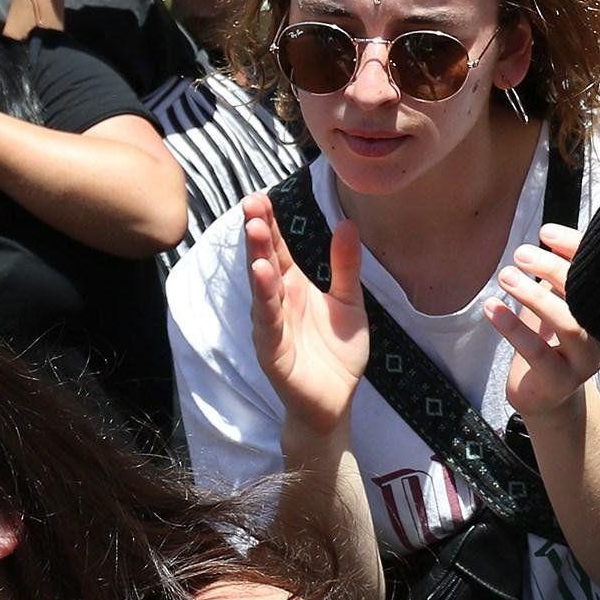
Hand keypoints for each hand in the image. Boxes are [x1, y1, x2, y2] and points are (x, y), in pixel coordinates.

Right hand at [241, 192, 368, 448]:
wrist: (336, 402)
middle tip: (251, 203)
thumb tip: (347, 222)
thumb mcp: (349, 303)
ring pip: (262, 289)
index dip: (269, 224)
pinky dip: (264, 300)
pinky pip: (268, 323)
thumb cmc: (337, 353)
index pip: (278, 250)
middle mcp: (278, 303)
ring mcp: (272, 327)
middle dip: (257, 233)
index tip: (260, 196)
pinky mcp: (274, 353)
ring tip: (254, 232)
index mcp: (294, 288)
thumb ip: (345, 266)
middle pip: (266, 262)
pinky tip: (263, 277)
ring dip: (257, 260)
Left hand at [488, 223, 599, 419]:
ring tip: (506, 275)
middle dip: (553, 268)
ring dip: (534, 296)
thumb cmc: (549, 338)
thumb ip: (559, 275)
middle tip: (520, 253)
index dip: (575, 248)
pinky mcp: (561, 382)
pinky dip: (513, 327)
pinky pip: (537, 352)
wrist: (544, 394)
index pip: (599, 272)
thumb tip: (547, 235)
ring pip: (566, 323)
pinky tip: (492, 307)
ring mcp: (585, 361)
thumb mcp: (555, 302)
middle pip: (586, 295)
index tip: (546, 231)